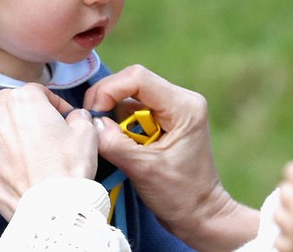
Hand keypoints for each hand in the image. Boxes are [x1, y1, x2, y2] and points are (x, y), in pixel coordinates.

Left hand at [0, 84, 98, 220]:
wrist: (53, 208)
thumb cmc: (69, 165)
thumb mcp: (87, 130)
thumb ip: (79, 115)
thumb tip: (75, 117)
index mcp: (23, 100)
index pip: (38, 91)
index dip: (54, 103)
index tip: (65, 117)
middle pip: (9, 105)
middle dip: (25, 113)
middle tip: (43, 130)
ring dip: (10, 136)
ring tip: (30, 153)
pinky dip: (1, 162)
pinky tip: (19, 172)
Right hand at [85, 65, 257, 251]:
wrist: (200, 215)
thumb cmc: (180, 195)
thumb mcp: (143, 170)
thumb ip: (115, 143)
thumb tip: (92, 123)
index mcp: (183, 106)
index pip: (138, 79)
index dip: (109, 90)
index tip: (94, 113)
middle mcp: (181, 100)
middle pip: (132, 82)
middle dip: (108, 100)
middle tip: (93, 125)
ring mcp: (173, 108)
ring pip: (130, 95)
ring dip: (113, 114)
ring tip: (107, 139)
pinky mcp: (164, 118)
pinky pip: (133, 109)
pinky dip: (119, 122)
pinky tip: (117, 141)